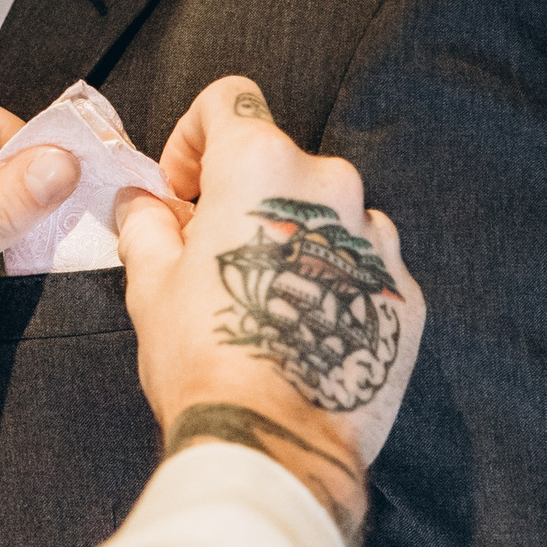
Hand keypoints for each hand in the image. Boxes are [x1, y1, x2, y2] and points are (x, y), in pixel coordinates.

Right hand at [118, 76, 425, 546]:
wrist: (276, 447)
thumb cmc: (206, 358)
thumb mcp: (149, 284)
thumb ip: (146, 225)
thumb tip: (142, 203)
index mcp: (260, 165)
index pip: (229, 99)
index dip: (194, 137)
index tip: (182, 188)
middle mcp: (330, 186)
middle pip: (280, 162)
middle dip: (244, 198)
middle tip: (211, 258)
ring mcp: (376, 240)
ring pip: (327, 214)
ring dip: (294, 240)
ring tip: (263, 304)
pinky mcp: (404, 291)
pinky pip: (364, 265)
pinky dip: (335, 282)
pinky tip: (303, 332)